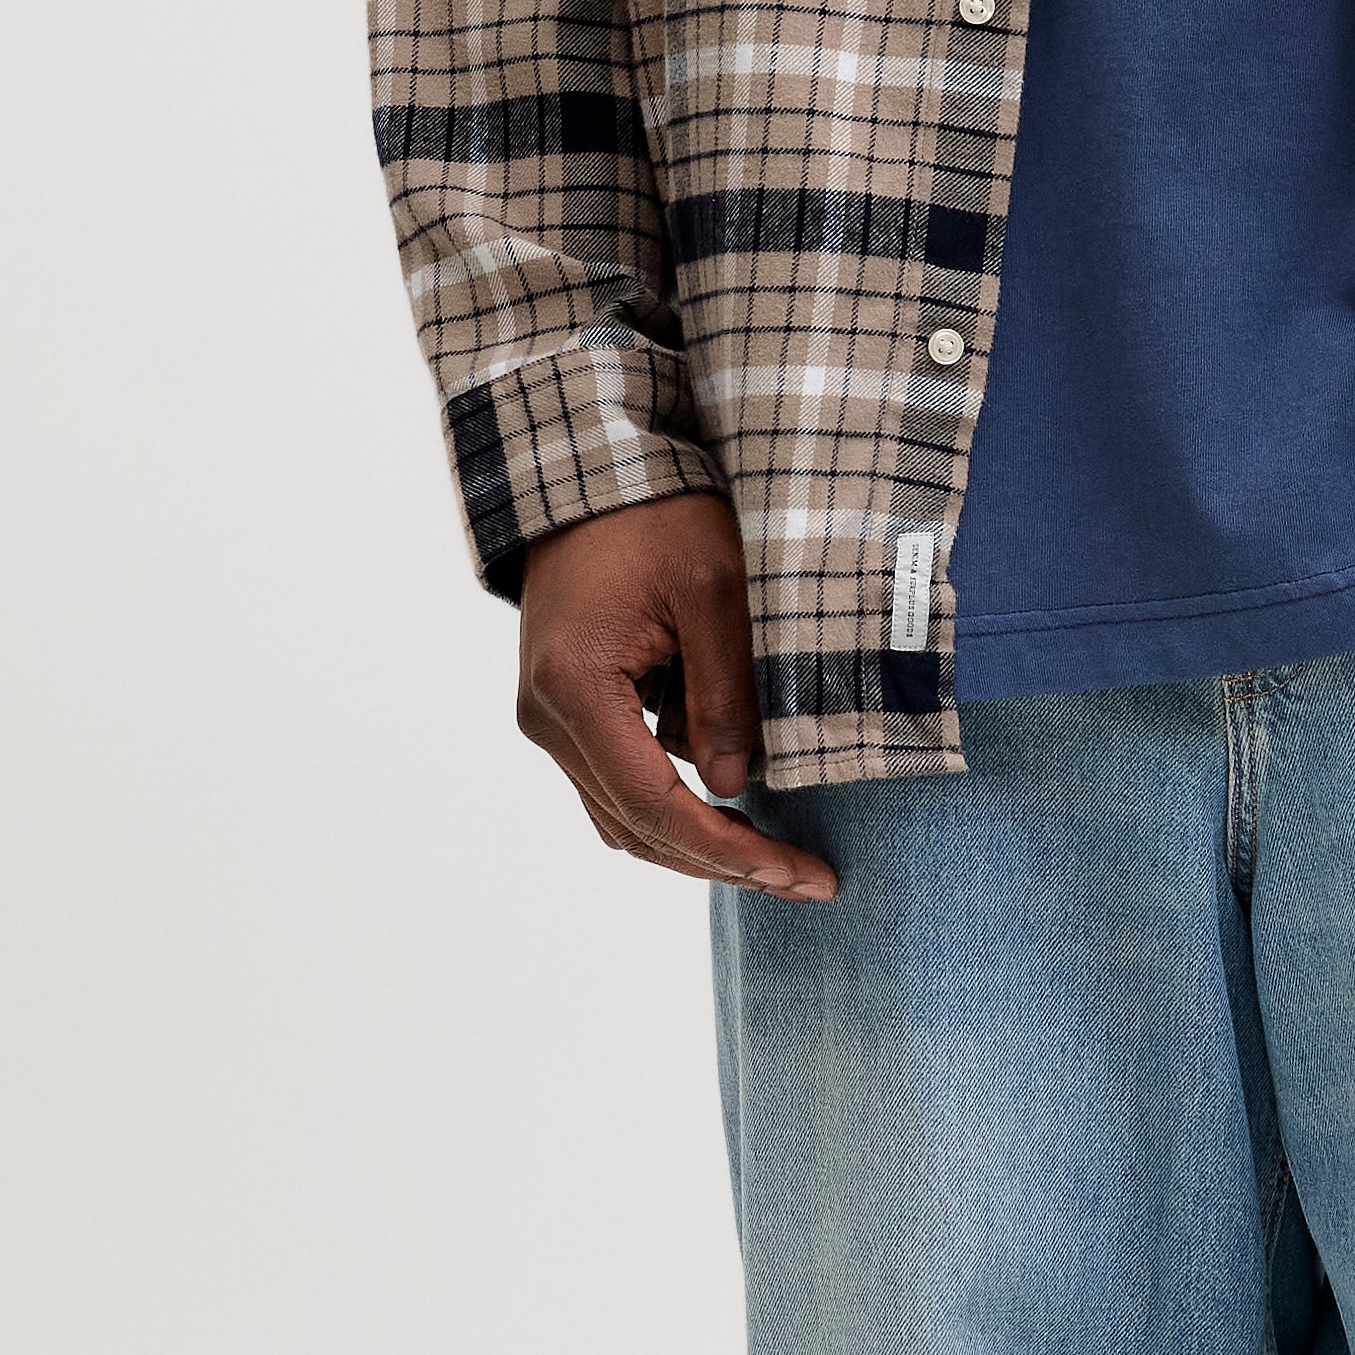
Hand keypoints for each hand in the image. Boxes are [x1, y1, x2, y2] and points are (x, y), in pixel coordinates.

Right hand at [514, 492, 839, 902]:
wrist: (585, 474)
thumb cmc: (653, 515)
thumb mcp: (714, 590)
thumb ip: (726, 692)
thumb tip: (737, 785)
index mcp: (577, 690)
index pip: (657, 806)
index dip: (733, 851)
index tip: (801, 874)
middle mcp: (547, 718)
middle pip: (636, 828)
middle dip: (725, 862)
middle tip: (807, 880)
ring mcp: (548, 718)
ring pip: (623, 818)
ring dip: (700, 844)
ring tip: (781, 859)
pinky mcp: (564, 710)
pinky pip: (617, 784)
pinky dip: (675, 808)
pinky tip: (736, 813)